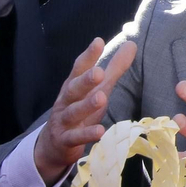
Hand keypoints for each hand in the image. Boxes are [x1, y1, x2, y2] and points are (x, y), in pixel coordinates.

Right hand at [32, 37, 136, 182]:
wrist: (54, 144)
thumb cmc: (80, 110)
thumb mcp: (98, 89)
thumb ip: (114, 68)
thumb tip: (131, 44)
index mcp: (73, 86)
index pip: (79, 68)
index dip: (88, 56)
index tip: (98, 42)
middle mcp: (66, 101)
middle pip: (74, 88)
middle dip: (85, 80)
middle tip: (99, 72)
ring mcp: (64, 121)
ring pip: (73, 112)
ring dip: (86, 106)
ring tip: (101, 98)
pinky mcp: (65, 140)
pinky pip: (75, 137)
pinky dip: (86, 134)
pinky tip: (100, 131)